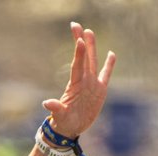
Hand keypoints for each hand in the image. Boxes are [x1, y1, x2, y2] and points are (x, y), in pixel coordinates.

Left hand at [43, 23, 114, 139]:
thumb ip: (56, 108)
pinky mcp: (100, 90)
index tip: (79, 40)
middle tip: (78, 25)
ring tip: (90, 32)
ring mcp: (92, 84)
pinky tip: (111, 53)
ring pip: (93, 62)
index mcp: (75, 85)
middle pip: (84, 58)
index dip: (79, 53)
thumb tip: (47, 103)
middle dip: (81, 42)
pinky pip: (105, 75)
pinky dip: (109, 65)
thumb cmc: (63, 123)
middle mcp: (84, 81)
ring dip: (92, 48)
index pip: (77, 66)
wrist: (71, 128)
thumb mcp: (60, 116)